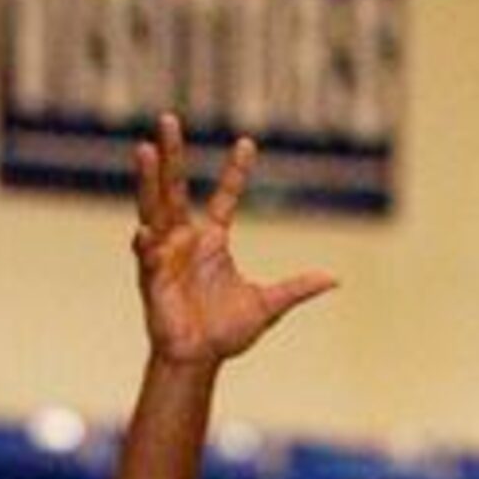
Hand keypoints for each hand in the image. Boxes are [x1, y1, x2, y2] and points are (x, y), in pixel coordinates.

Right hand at [133, 114, 337, 364]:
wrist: (199, 359)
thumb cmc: (226, 332)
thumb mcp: (267, 306)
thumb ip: (296, 289)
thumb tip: (334, 279)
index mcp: (213, 241)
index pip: (225, 197)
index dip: (235, 171)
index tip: (248, 143)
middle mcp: (185, 239)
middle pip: (176, 188)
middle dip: (173, 155)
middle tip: (168, 119)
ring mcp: (164, 254)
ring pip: (153, 208)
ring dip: (148, 180)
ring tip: (143, 149)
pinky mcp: (151, 276)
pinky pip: (146, 255)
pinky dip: (145, 244)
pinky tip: (144, 232)